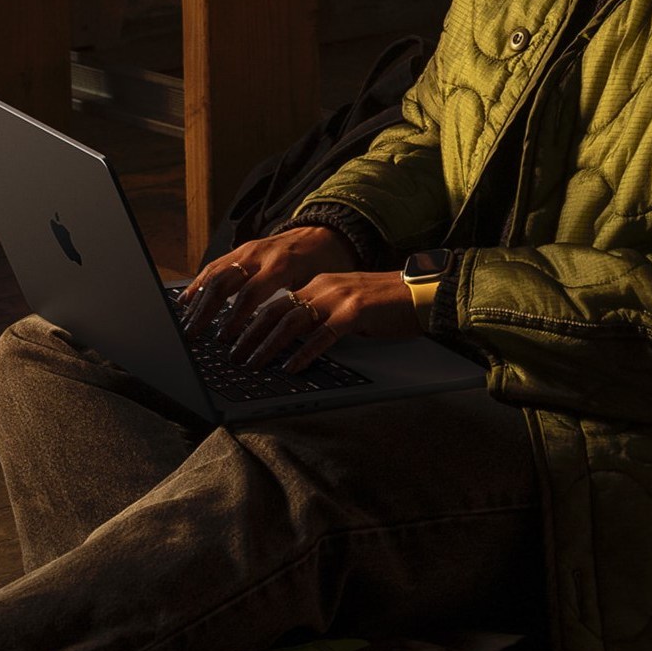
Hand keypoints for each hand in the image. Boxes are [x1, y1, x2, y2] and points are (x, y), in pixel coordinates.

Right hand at [179, 226, 358, 343]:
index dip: (235, 318)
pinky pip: (215, 267)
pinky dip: (198, 284)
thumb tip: (284, 340)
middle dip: (205, 312)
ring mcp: (248, 249)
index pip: (250, 294)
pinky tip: (186, 301)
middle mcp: (259, 254)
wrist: (327, 231)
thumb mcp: (317, 286)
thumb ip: (297, 307)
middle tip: (193, 336)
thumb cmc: (326, 263)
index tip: (223, 339)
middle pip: (223, 283)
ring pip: (214, 273)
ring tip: (186, 324)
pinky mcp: (242, 249)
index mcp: (281, 264)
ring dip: (196, 301)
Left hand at [228, 270, 420, 372]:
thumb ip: (319, 315)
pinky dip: (304, 352)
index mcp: (318, 284)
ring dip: (269, 345)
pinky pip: (323, 335)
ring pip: (292, 322)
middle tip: (233, 356)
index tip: (233, 340)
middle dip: (250, 335)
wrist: (418, 293)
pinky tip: (292, 366)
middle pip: (275, 310)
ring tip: (254, 364)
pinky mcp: (356, 313)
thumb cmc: (383, 304)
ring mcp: (338, 298)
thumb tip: (292, 339)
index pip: (275, 302)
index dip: (250, 322)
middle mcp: (323, 287)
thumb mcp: (344, 305)